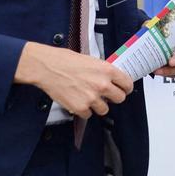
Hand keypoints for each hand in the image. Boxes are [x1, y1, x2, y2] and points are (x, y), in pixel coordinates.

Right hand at [15, 42, 132, 117]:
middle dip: (113, 97)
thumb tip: (111, 78)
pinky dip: (84, 110)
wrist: (47, 67)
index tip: (123, 89)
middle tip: (106, 95)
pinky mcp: (80, 108)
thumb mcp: (91, 60)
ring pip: (104, 109)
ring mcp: (92, 98)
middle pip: (120, 98)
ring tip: (88, 97)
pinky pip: (89, 114)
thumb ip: (103, 71)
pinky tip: (78, 100)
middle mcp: (102, 85)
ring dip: (98, 105)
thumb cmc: (65, 60)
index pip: (127, 84)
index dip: (126, 87)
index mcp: (107, 70)